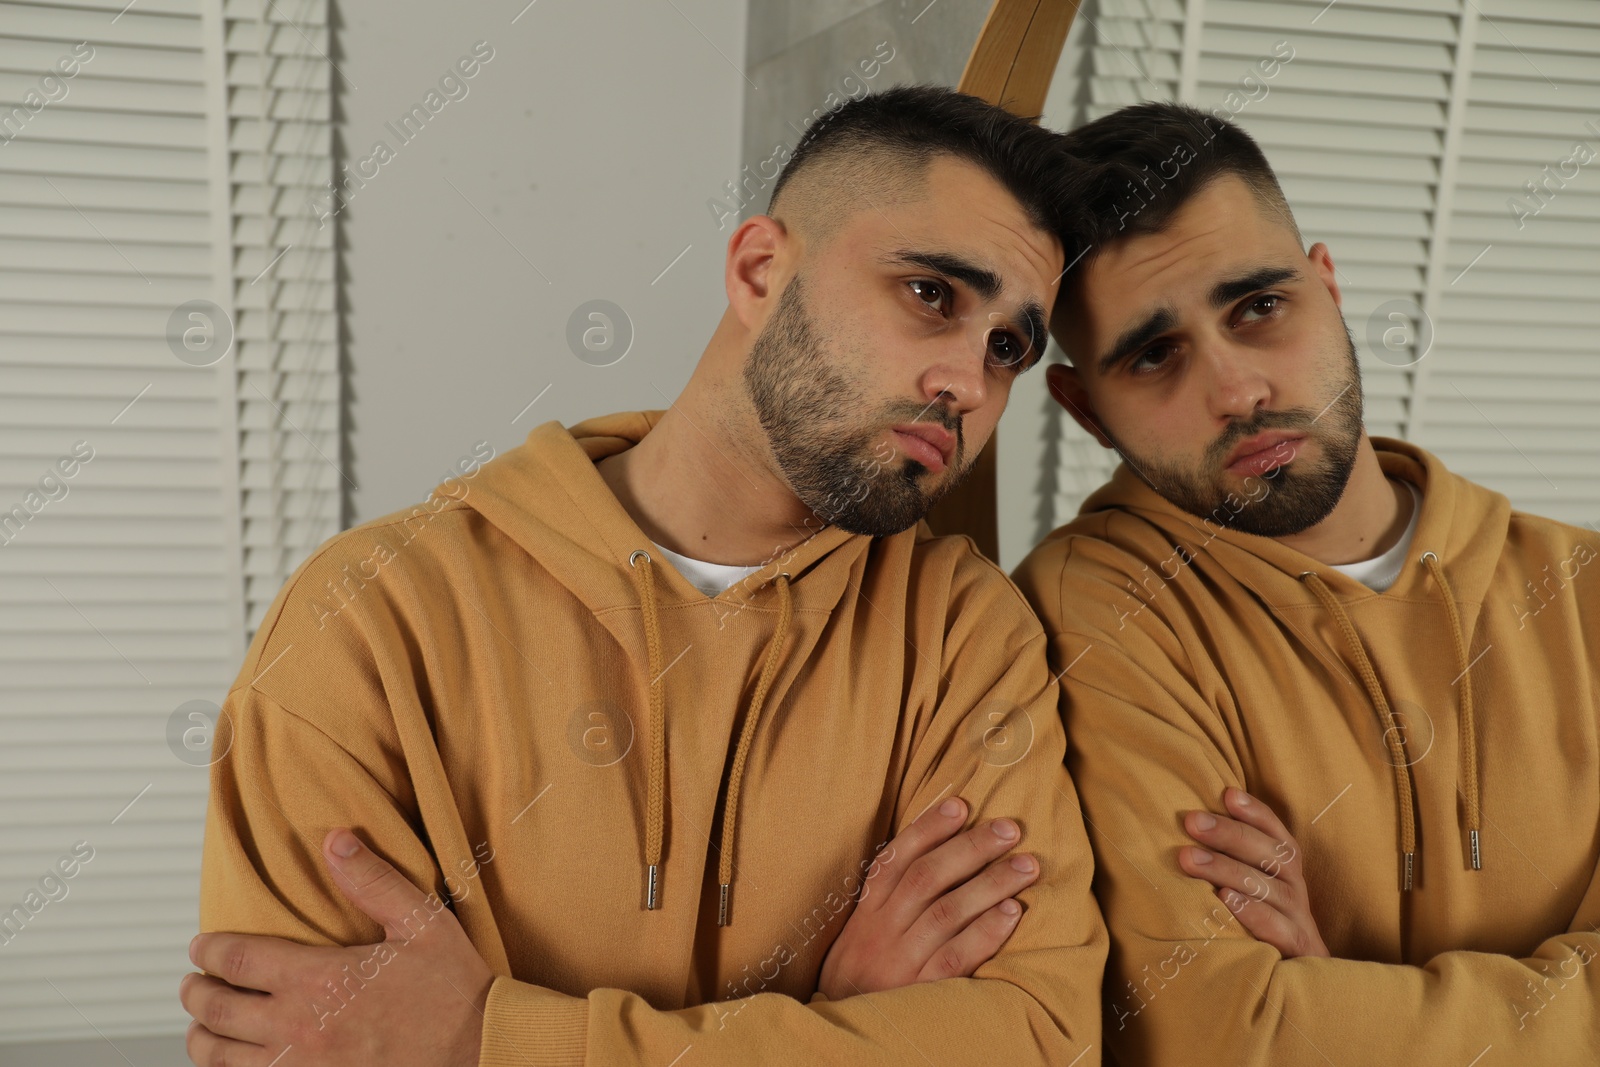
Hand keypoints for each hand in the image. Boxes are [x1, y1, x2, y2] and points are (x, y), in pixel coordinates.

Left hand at [180, 828, 494, 1065]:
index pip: (238, 960)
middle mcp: (299, 1026)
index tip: (200, 946)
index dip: (208, 951)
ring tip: (200, 1027)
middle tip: (191, 984)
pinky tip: (234, 1065)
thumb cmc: (453, 990)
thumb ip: (373, 880)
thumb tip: (337, 841)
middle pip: (217, 1011)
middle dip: (195, 994)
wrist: (476, 1050)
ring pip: (223, 1058)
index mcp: (320, 979)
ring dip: (202, 1039)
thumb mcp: (422, 922)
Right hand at [818, 797, 1037, 998]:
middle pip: (928, 878)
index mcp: (867, 911)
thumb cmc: (860, 974)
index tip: (961, 804)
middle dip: (971, 848)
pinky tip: (1013, 913)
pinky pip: (957, 957)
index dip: (928, 829)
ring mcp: (901, 961)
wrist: (842, 1031)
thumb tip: (936, 851)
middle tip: (1010, 829)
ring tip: (1027, 865)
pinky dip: (986, 932)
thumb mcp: (861, 932)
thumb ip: (889, 897)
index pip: (895, 858)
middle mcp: (882, 931)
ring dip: (990, 884)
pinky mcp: (921, 991)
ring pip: (947, 912)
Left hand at [1179, 787, 1328, 958]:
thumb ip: (1233, 859)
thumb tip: (1189, 824)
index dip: (1254, 812)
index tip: (1226, 794)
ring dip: (1227, 869)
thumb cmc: (1265, 923)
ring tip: (1191, 859)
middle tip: (1191, 821)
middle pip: (1269, 854)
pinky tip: (1225, 899)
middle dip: (1229, 834)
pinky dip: (1251, 911)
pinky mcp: (1295, 949)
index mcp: (1286, 869)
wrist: (1304, 981)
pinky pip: (1276, 927)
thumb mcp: (1254, 887)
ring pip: (1267, 887)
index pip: (1276, 833)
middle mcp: (1295, 888)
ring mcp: (1297, 918)